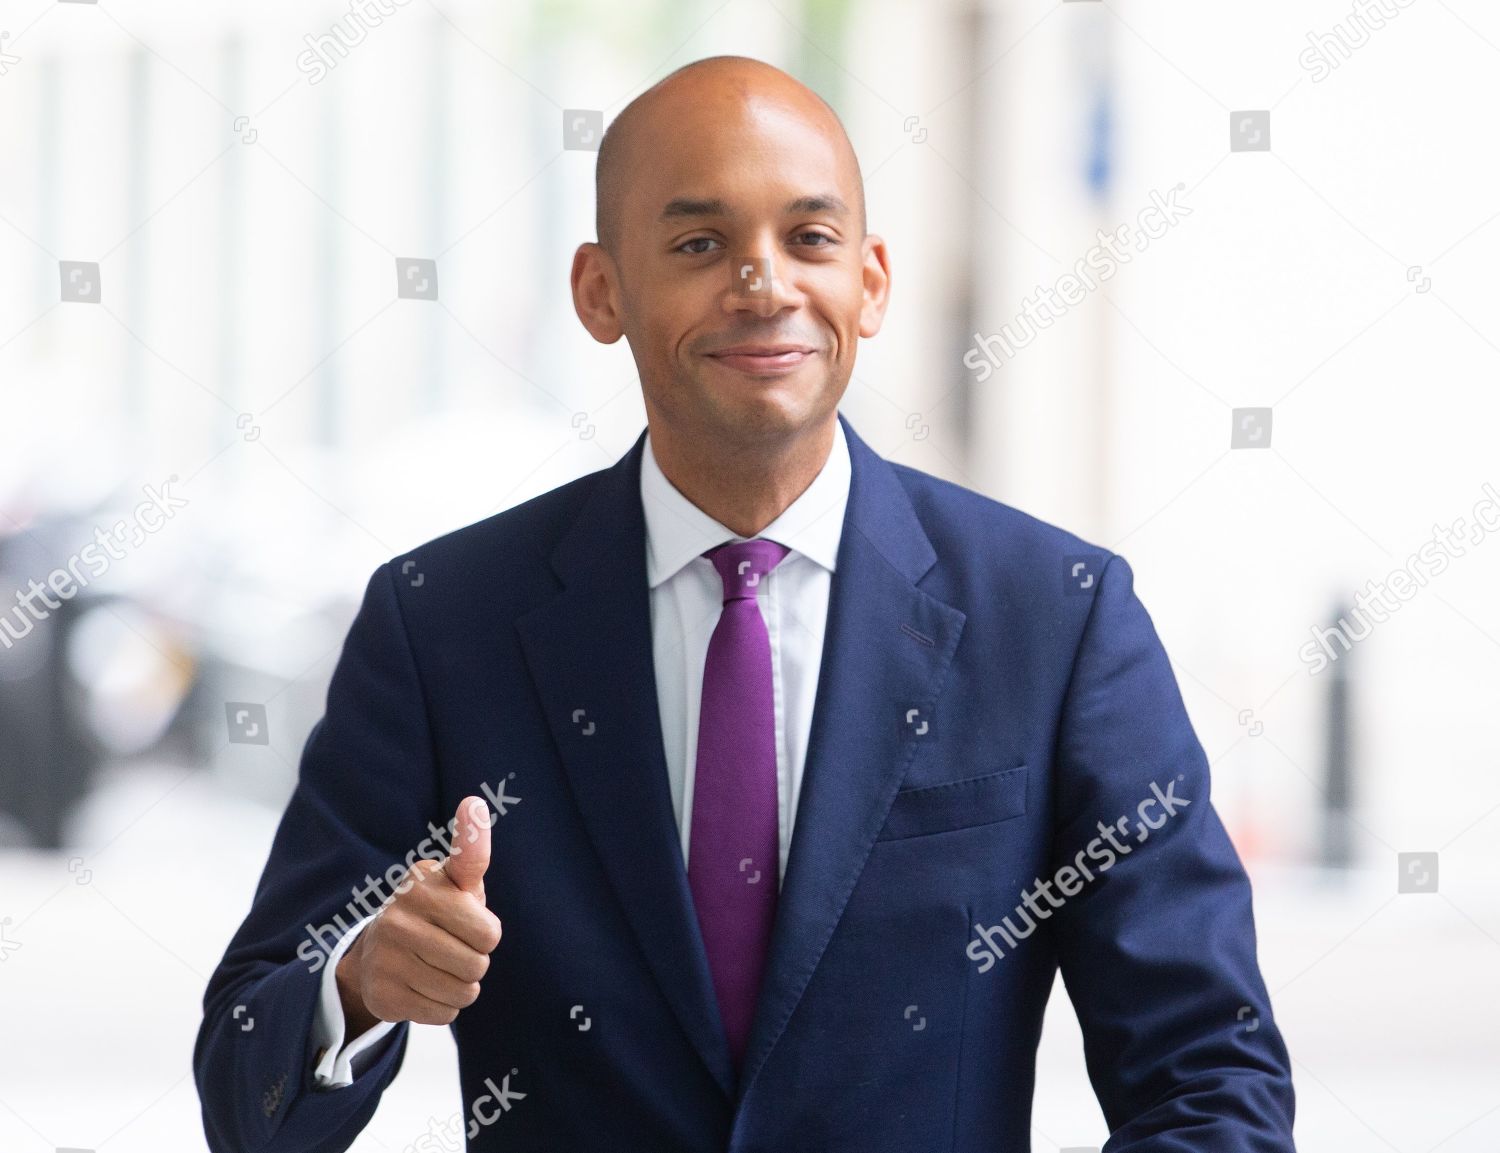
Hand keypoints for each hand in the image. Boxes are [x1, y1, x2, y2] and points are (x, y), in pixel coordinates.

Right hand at [335, 796, 502, 1032]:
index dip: (483, 930)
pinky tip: (423, 985)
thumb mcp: (455, 881)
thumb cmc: (436, 910)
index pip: (484, 927)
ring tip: (439, 965)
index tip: (462, 905)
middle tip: (453, 946)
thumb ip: (471, 849)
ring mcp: (386, 957)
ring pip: (464, 990)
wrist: (379, 954)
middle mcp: (399, 917)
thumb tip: (475, 801)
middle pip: (480, 962)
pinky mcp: (382, 994)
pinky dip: (442, 1005)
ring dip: (461, 985)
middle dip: (476, 959)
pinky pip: (443, 1012)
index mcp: (422, 885)